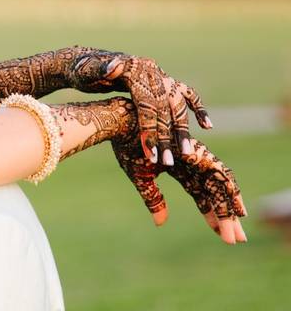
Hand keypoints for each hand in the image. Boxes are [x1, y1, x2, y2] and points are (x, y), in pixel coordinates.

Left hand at [69, 52, 211, 163]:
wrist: (85, 63)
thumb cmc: (82, 70)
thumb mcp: (85, 71)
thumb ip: (100, 70)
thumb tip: (115, 67)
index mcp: (134, 71)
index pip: (147, 105)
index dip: (149, 130)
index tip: (150, 156)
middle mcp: (151, 71)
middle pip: (164, 108)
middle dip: (166, 137)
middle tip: (168, 162)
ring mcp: (159, 75)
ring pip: (177, 105)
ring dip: (182, 129)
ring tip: (185, 153)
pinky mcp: (162, 80)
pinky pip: (186, 94)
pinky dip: (198, 108)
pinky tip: (207, 126)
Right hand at [110, 132, 246, 243]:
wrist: (120, 121)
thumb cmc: (126, 145)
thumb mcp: (141, 176)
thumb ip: (153, 198)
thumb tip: (162, 222)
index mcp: (180, 166)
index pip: (201, 195)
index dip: (212, 215)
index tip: (223, 235)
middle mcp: (192, 161)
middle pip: (215, 192)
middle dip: (227, 216)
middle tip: (239, 239)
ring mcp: (195, 154)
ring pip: (221, 184)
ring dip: (230, 207)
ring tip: (240, 227)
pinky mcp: (195, 149)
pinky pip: (217, 171)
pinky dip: (227, 188)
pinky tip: (236, 207)